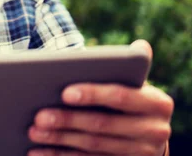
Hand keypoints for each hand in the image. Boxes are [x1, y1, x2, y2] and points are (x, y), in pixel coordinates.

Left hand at [28, 40, 173, 155]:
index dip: (93, 94)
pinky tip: (39, 151)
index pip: (121, 96)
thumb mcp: (130, 80)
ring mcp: (141, 153)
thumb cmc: (127, 94)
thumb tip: (141, 46)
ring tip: (34, 132)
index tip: (64, 93)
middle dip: (68, 120)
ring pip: (94, 146)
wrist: (147, 130)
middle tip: (39, 117)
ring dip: (60, 139)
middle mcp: (155, 131)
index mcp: (157, 103)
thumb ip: (125, 66)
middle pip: (103, 125)